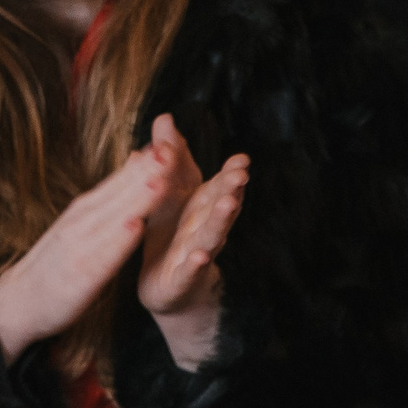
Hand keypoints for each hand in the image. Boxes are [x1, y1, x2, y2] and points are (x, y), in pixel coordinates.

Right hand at [0, 146, 167, 363]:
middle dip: (147, 170)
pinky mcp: (80, 275)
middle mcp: (82, 221)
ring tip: (160, 178)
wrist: (19, 301)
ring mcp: (80, 246)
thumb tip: (138, 164)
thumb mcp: (80, 223)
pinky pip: (103, 255)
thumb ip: (109, 198)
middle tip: (172, 146)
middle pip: (120, 192)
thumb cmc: (55, 263)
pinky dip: (119, 240)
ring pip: (114, 217)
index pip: (120, 180)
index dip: (146, 161)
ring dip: (137, 198)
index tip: (170, 140)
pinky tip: (135, 226)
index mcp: (86, 209)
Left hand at [134, 114, 246, 368]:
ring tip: (228, 204)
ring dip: (220, 221)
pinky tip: (199, 256)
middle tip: (241, 175)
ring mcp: (195, 256)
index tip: (242, 160)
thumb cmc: (171, 237)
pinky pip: (188, 271)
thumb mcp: (168, 194)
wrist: (166, 290)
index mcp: (201, 209)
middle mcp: (203, 230)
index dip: (230, 175)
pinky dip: (195, 264)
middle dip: (230, 191)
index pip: (217, 188)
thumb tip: (165, 117)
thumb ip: (170, 158)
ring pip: (210, 237)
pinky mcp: (180, 280)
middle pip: (219, 209)